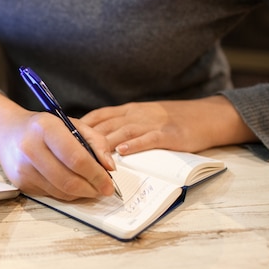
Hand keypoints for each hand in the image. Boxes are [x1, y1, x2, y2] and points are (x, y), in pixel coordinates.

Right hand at [0, 92, 116, 199]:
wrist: (7, 133)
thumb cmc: (42, 128)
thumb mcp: (71, 124)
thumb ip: (96, 141)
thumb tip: (109, 166)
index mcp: (46, 128)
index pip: (76, 158)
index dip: (97, 174)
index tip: (109, 182)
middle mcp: (30, 148)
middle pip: (68, 180)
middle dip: (92, 189)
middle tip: (104, 189)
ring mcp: (23, 168)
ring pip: (61, 192)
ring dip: (81, 193)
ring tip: (90, 186)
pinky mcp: (20, 183)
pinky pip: (51, 195)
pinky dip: (66, 193)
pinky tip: (71, 184)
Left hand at [81, 96, 256, 154]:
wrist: (207, 116)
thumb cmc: (172, 121)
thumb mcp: (142, 117)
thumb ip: (120, 125)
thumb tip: (94, 140)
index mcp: (128, 110)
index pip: (96, 117)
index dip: (78, 128)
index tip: (62, 139)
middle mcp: (135, 114)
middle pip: (104, 126)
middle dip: (85, 140)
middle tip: (68, 154)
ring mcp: (151, 122)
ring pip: (121, 132)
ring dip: (104, 146)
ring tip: (89, 158)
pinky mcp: (168, 133)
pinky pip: (148, 139)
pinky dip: (134, 145)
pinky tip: (123, 153)